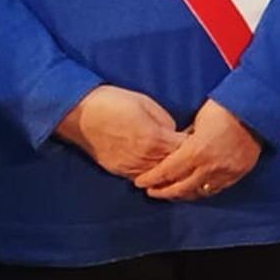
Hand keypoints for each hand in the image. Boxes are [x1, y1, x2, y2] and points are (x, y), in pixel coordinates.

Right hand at [54, 85, 183, 177]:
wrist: (80, 113)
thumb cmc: (114, 102)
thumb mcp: (147, 103)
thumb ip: (165, 121)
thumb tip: (175, 132)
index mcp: (154, 138)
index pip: (184, 149)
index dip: (193, 144)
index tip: (199, 138)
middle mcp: (143, 157)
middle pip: (173, 166)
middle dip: (183, 160)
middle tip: (191, 152)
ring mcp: (129, 167)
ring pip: (157, 176)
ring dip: (168, 170)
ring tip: (176, 161)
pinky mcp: (118, 171)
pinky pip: (141, 177)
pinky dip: (151, 174)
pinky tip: (156, 165)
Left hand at [133, 99, 263, 200]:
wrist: (257, 107)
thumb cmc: (225, 107)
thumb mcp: (198, 120)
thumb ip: (185, 138)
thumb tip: (175, 147)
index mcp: (196, 151)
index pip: (167, 172)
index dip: (151, 179)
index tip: (140, 182)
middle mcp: (209, 165)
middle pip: (180, 188)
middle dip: (163, 192)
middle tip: (152, 191)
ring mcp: (225, 171)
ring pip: (199, 192)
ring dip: (183, 194)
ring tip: (173, 192)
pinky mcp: (239, 172)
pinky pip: (218, 188)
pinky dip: (205, 190)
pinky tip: (197, 188)